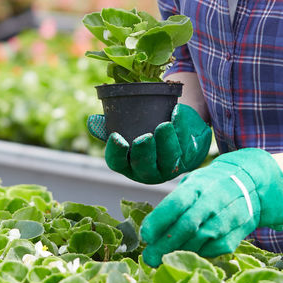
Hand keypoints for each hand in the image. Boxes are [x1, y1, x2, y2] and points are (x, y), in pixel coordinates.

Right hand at [85, 104, 210, 184]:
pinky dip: (182, 127)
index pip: (117, 163)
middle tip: (145, 137)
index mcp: (129, 163)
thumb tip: (93, 122)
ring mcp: (170, 165)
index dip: (116, 153)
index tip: (117, 138)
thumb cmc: (148, 128)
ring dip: (167, 143)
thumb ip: (110, 123)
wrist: (180, 128)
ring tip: (164, 125)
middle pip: (144, 167)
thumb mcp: (130, 127)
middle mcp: (149, 170)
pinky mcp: (189, 155)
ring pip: (169, 160)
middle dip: (144, 153)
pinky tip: (177, 111)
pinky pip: (187, 144)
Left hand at [139, 147, 282, 265]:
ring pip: (201, 240)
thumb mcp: (194, 182)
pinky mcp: (238, 232)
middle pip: (188, 225)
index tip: (146, 235)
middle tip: (149, 257)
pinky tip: (188, 253)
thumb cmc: (212, 184)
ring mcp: (229, 216)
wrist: (252, 183)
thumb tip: (151, 230)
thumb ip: (175, 203)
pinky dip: (199, 253)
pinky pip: (215, 248)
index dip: (159, 221)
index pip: (177, 203)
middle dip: (165, 244)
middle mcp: (215, 199)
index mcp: (200, 184)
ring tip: (163, 258)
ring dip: (179, 252)